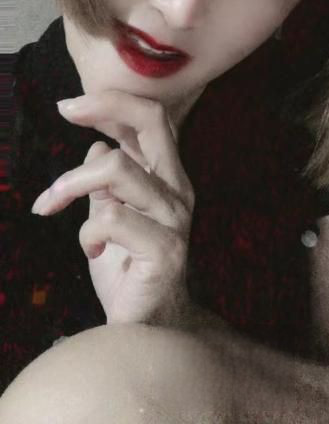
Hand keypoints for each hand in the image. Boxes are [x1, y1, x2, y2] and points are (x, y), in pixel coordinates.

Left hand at [31, 91, 195, 325]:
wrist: (145, 324)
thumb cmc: (127, 267)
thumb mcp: (110, 216)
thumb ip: (107, 182)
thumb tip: (95, 147)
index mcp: (165, 177)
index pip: (152, 120)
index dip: (114, 102)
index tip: (70, 107)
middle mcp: (176, 189)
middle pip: (152, 123)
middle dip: (105, 107)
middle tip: (65, 110)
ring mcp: (174, 218)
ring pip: (117, 168)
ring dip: (72, 183)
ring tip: (53, 204)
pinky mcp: (165, 249)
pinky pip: (112, 218)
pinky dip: (87, 232)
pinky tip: (90, 251)